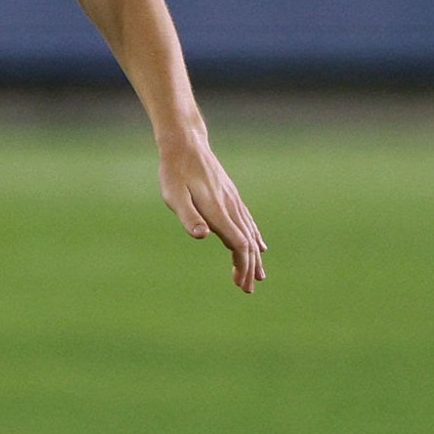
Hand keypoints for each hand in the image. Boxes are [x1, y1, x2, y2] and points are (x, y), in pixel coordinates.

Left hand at [158, 137, 266, 292]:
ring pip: (249, 233)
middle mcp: (230, 207)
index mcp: (217, 210)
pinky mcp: (231, 196)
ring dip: (253, 256)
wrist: (186, 143)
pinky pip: (247, 221)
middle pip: (246, 242)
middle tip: (247, 289)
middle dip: (248, 267)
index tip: (241, 284)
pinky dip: (254, 237)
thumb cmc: (174, 172)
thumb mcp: (173, 195)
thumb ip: (188, 216)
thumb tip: (202, 236)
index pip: (237, 243)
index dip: (241, 265)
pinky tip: (259, 246)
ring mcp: (232, 201)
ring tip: (258, 276)